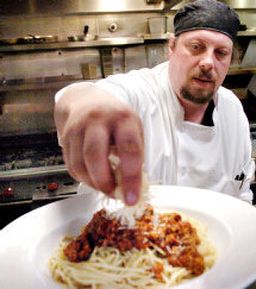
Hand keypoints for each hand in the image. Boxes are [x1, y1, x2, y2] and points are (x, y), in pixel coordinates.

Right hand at [54, 83, 143, 204]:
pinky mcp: (65, 138)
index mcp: (123, 118)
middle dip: (105, 182)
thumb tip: (134, 189)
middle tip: (115, 195)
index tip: (132, 197)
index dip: (131, 177)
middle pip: (95, 155)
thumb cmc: (116, 120)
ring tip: (107, 189)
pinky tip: (95, 180)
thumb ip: (135, 157)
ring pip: (80, 164)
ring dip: (94, 184)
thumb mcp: (134, 129)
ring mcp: (77, 127)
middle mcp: (97, 120)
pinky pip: (72, 166)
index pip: (129, 148)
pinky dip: (84, 179)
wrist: (86, 101)